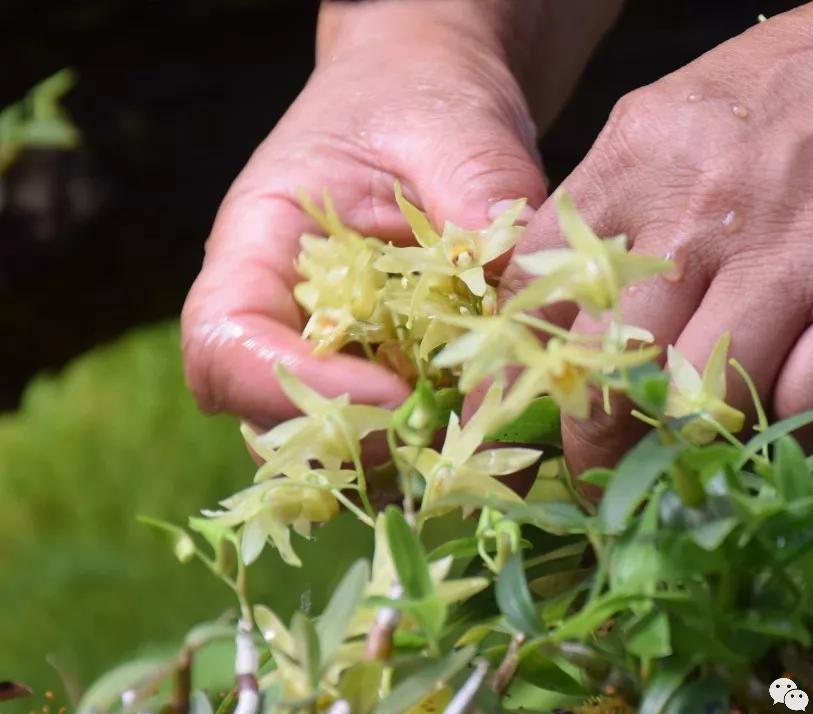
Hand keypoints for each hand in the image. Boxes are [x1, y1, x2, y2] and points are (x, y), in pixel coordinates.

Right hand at [181, 1, 562, 426]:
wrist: (432, 94)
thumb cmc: (421, 94)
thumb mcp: (453, 126)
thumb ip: (480, 198)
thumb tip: (520, 292)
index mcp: (259, 242)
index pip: (224, 342)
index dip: (295, 388)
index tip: (396, 397)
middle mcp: (277, 308)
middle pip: (266, 414)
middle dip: (350, 440)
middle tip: (444, 434)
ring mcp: (324, 343)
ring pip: (324, 437)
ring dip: (393, 453)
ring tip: (471, 436)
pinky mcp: (374, 363)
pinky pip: (383, 426)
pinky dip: (427, 441)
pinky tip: (483, 425)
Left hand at [500, 0, 812, 474]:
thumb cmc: (800, 92)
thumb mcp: (675, 118)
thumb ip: (611, 206)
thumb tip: (556, 301)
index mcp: (638, 160)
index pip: (538, 284)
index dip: (516, 366)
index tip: (511, 412)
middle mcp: (703, 213)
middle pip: (612, 366)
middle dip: (593, 440)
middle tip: (593, 472)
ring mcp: (795, 259)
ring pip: (705, 402)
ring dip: (690, 445)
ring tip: (685, 459)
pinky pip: (808, 407)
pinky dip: (788, 426)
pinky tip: (785, 409)